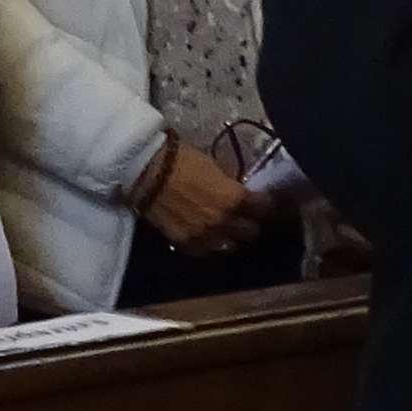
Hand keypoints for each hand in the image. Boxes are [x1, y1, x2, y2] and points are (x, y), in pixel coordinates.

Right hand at [134, 137, 259, 254]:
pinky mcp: (184, 243)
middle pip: (250, 232)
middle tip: (247, 216)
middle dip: (251, 223)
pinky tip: (206, 238)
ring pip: (229, 247)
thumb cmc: (180, 158)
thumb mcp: (213, 165)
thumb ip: (229, 182)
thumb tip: (237, 189)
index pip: (264, 207)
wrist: (145, 170)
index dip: (266, 203)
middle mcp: (224, 221)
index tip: (263, 200)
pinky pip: (203, 252)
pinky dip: (207, 245)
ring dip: (230, 238)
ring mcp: (204, 235)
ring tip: (227, 231)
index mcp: (235, 198)